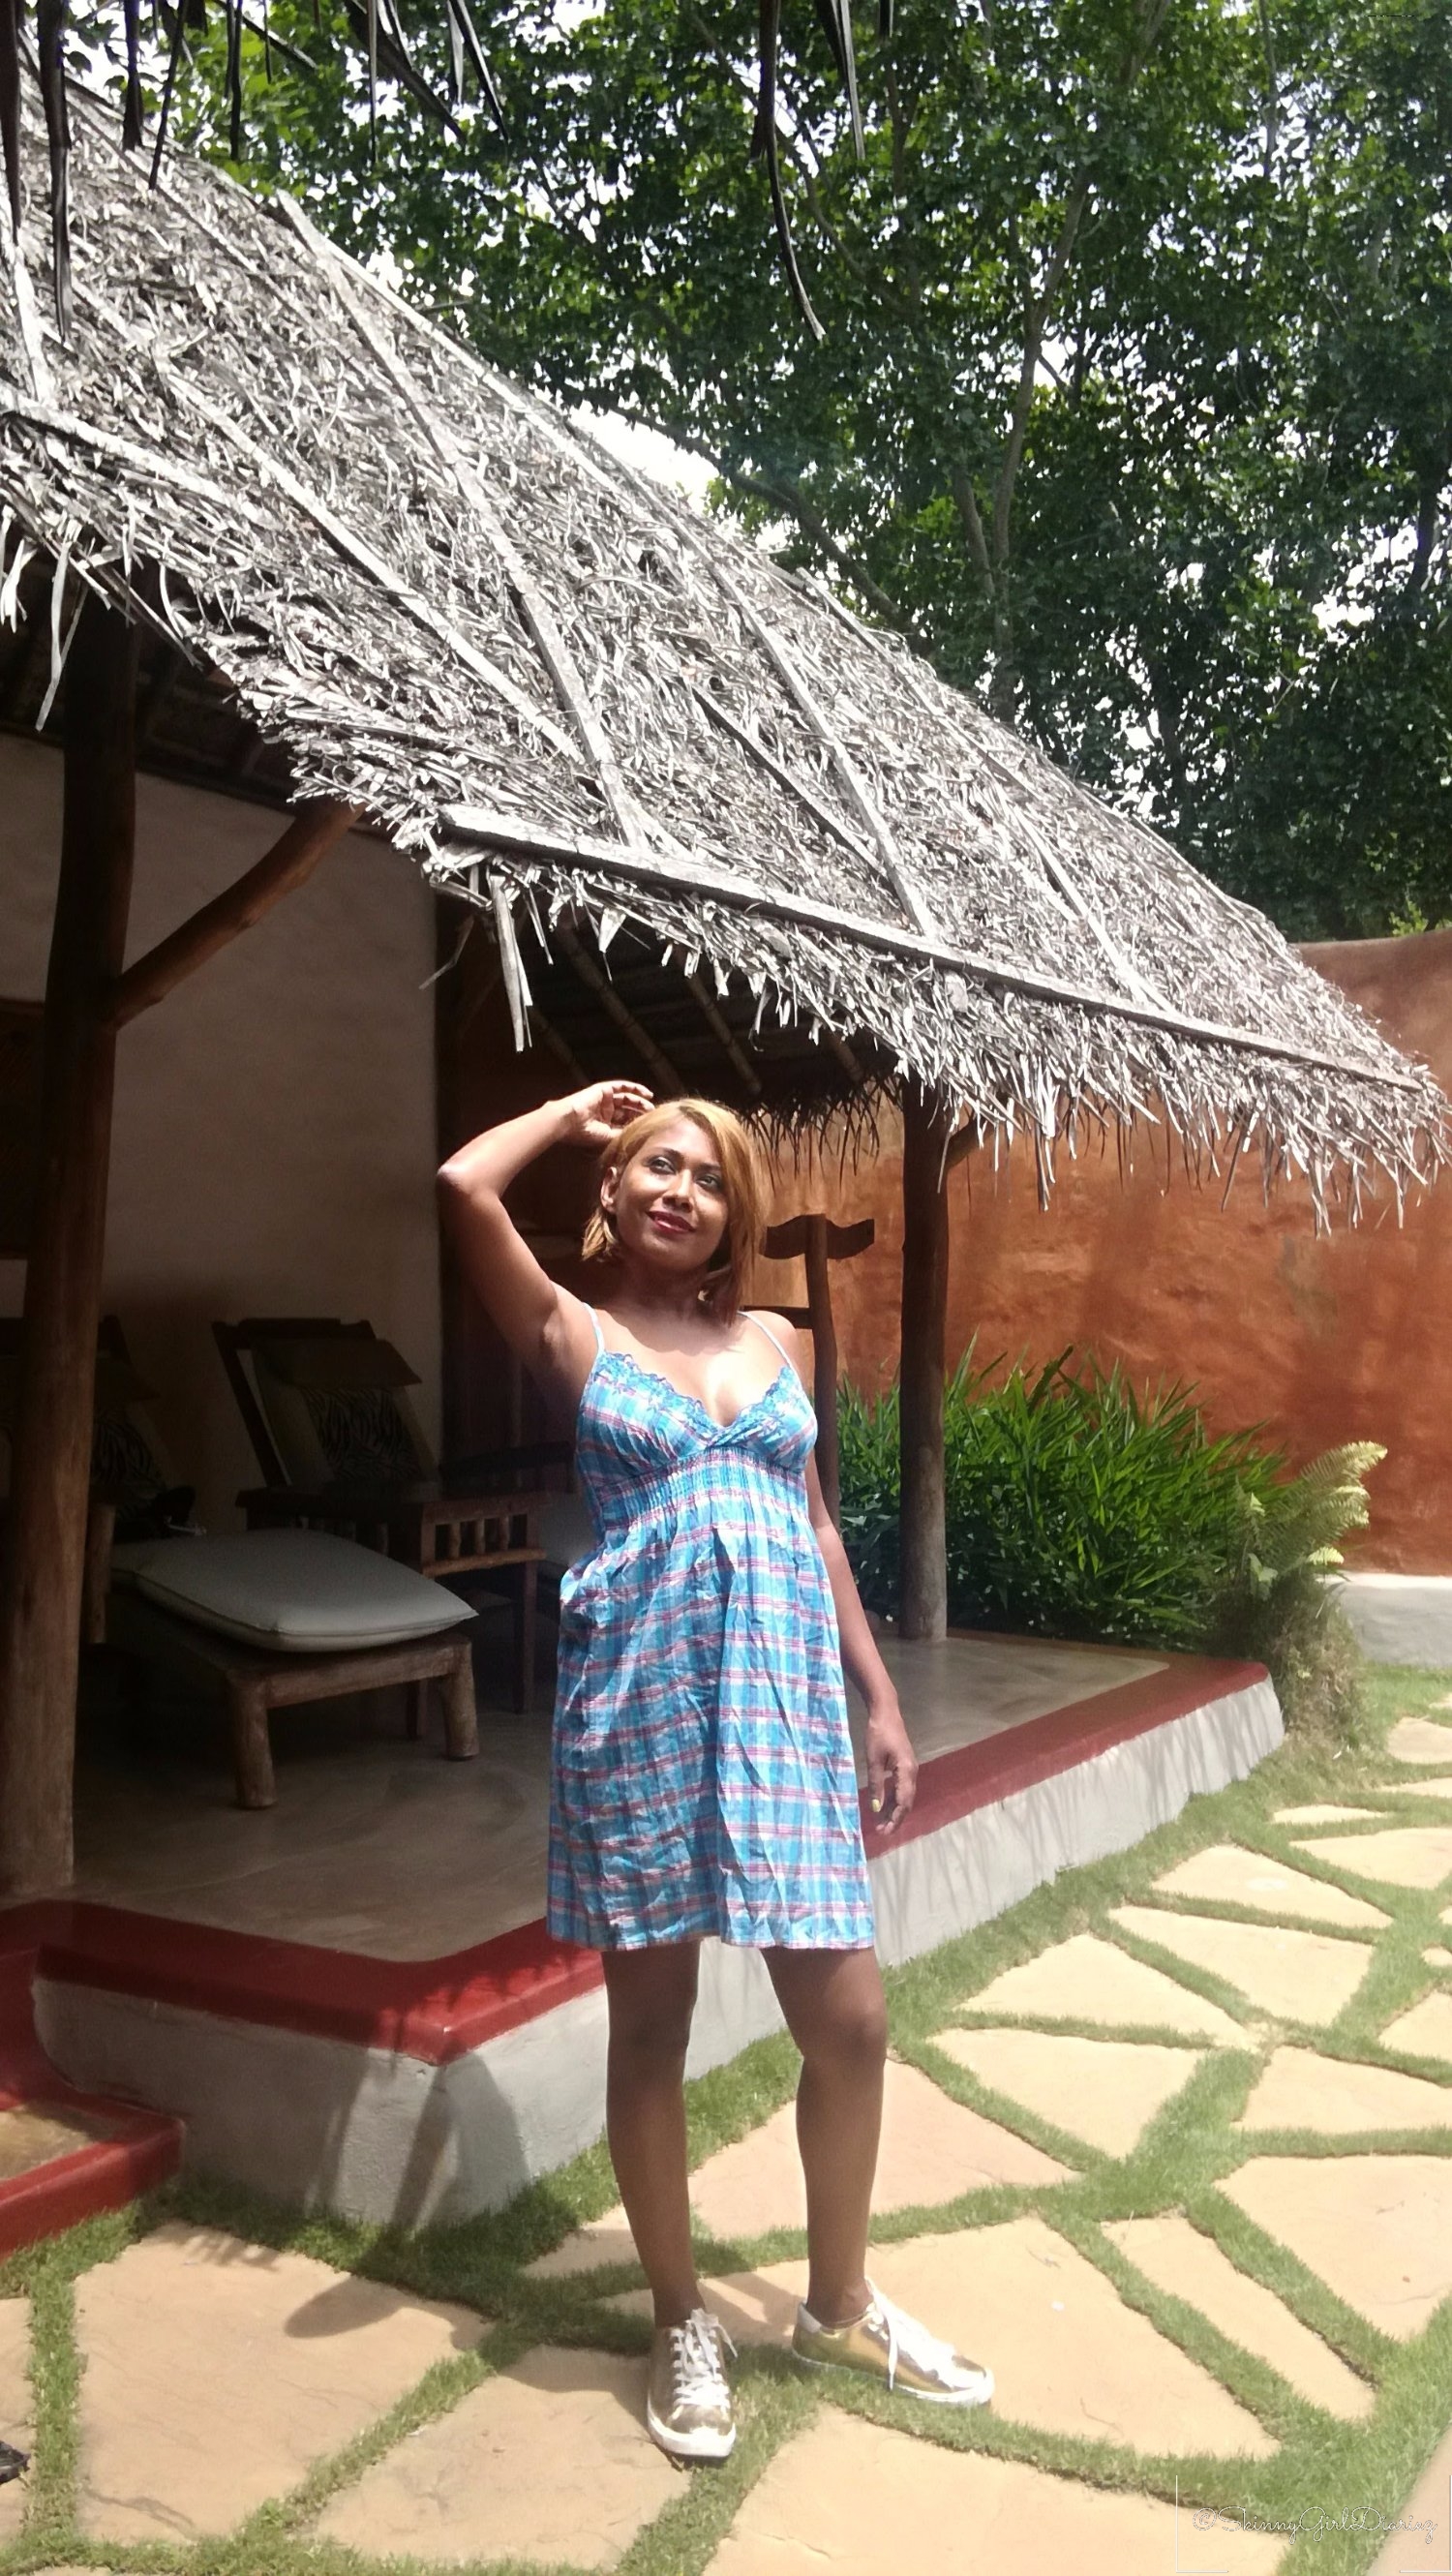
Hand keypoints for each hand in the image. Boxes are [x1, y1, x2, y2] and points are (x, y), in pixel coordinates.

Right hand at [559, 1080, 653, 1150]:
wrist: (568, 1121)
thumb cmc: (584, 1132)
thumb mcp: (607, 1136)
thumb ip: (621, 1133)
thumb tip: (638, 1134)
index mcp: (604, 1123)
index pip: (624, 1122)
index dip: (636, 1122)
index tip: (648, 1125)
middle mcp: (604, 1110)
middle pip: (627, 1109)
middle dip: (640, 1112)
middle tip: (652, 1115)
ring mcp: (604, 1099)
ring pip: (626, 1098)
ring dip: (639, 1101)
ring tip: (651, 1106)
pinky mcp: (603, 1089)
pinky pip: (622, 1086)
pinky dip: (634, 1088)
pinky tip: (647, 1094)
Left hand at [865, 1703, 917, 1835]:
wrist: (886, 1711)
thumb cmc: (878, 1733)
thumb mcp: (873, 1760)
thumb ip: (876, 1784)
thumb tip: (876, 1808)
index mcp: (907, 1771)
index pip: (903, 1802)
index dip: (895, 1818)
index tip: (885, 1832)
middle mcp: (912, 1772)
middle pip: (907, 1802)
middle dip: (895, 1818)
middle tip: (882, 1832)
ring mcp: (909, 1769)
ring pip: (904, 1796)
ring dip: (894, 1810)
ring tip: (881, 1823)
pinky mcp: (904, 1766)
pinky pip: (901, 1787)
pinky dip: (893, 1799)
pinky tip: (883, 1806)